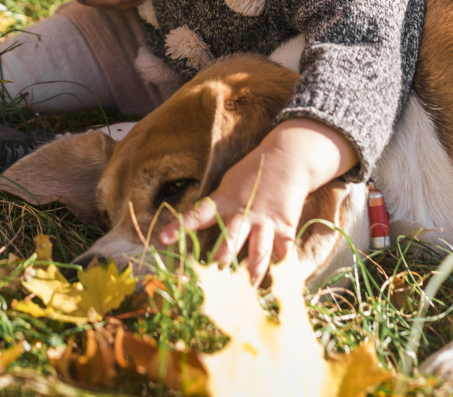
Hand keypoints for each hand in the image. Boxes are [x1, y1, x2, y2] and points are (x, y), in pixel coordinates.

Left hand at [157, 119, 356, 284]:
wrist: (288, 157)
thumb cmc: (252, 172)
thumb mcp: (228, 184)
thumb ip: (216, 206)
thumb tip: (198, 226)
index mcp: (224, 201)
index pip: (197, 214)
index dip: (179, 226)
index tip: (163, 239)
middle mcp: (242, 213)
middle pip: (228, 242)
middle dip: (220, 264)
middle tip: (211, 285)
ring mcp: (264, 222)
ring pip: (256, 253)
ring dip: (251, 275)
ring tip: (245, 294)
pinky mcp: (284, 227)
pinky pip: (283, 253)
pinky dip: (283, 271)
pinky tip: (282, 287)